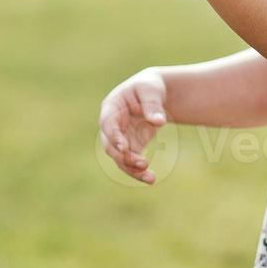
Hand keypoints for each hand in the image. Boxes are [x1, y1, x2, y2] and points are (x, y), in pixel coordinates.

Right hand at [98, 68, 169, 184]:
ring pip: (119, 158)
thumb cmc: (148, 88)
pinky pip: (130, 163)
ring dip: (132, 169)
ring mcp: (119, 138)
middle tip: (142, 163)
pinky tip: (151, 179)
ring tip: (150, 177)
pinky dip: (139, 172)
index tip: (124, 148)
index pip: (107, 123)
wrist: (153, 94)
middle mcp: (111, 125)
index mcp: (111, 106)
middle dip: (124, 156)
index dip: (114, 136)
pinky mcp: (129, 147)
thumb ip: (153, 105)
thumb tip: (159, 121)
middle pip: (110, 145)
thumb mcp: (151, 90)